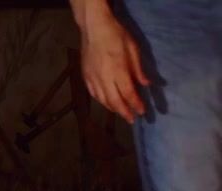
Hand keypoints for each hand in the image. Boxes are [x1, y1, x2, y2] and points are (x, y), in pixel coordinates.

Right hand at [77, 2, 149, 123]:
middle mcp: (104, 78)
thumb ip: (138, 69)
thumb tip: (146, 84)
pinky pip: (94, 93)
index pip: (128, 93)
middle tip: (132, 120)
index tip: (142, 112)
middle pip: (114, 100)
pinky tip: (107, 103)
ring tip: (121, 113)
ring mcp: (93, 78)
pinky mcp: (86, 76)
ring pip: (103, 99)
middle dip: (124, 112)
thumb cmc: (117, 36)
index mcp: (118, 70)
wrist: (94, 28)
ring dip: (113, 108)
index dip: (136, 104)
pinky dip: (101, 101)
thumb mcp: (133, 49)